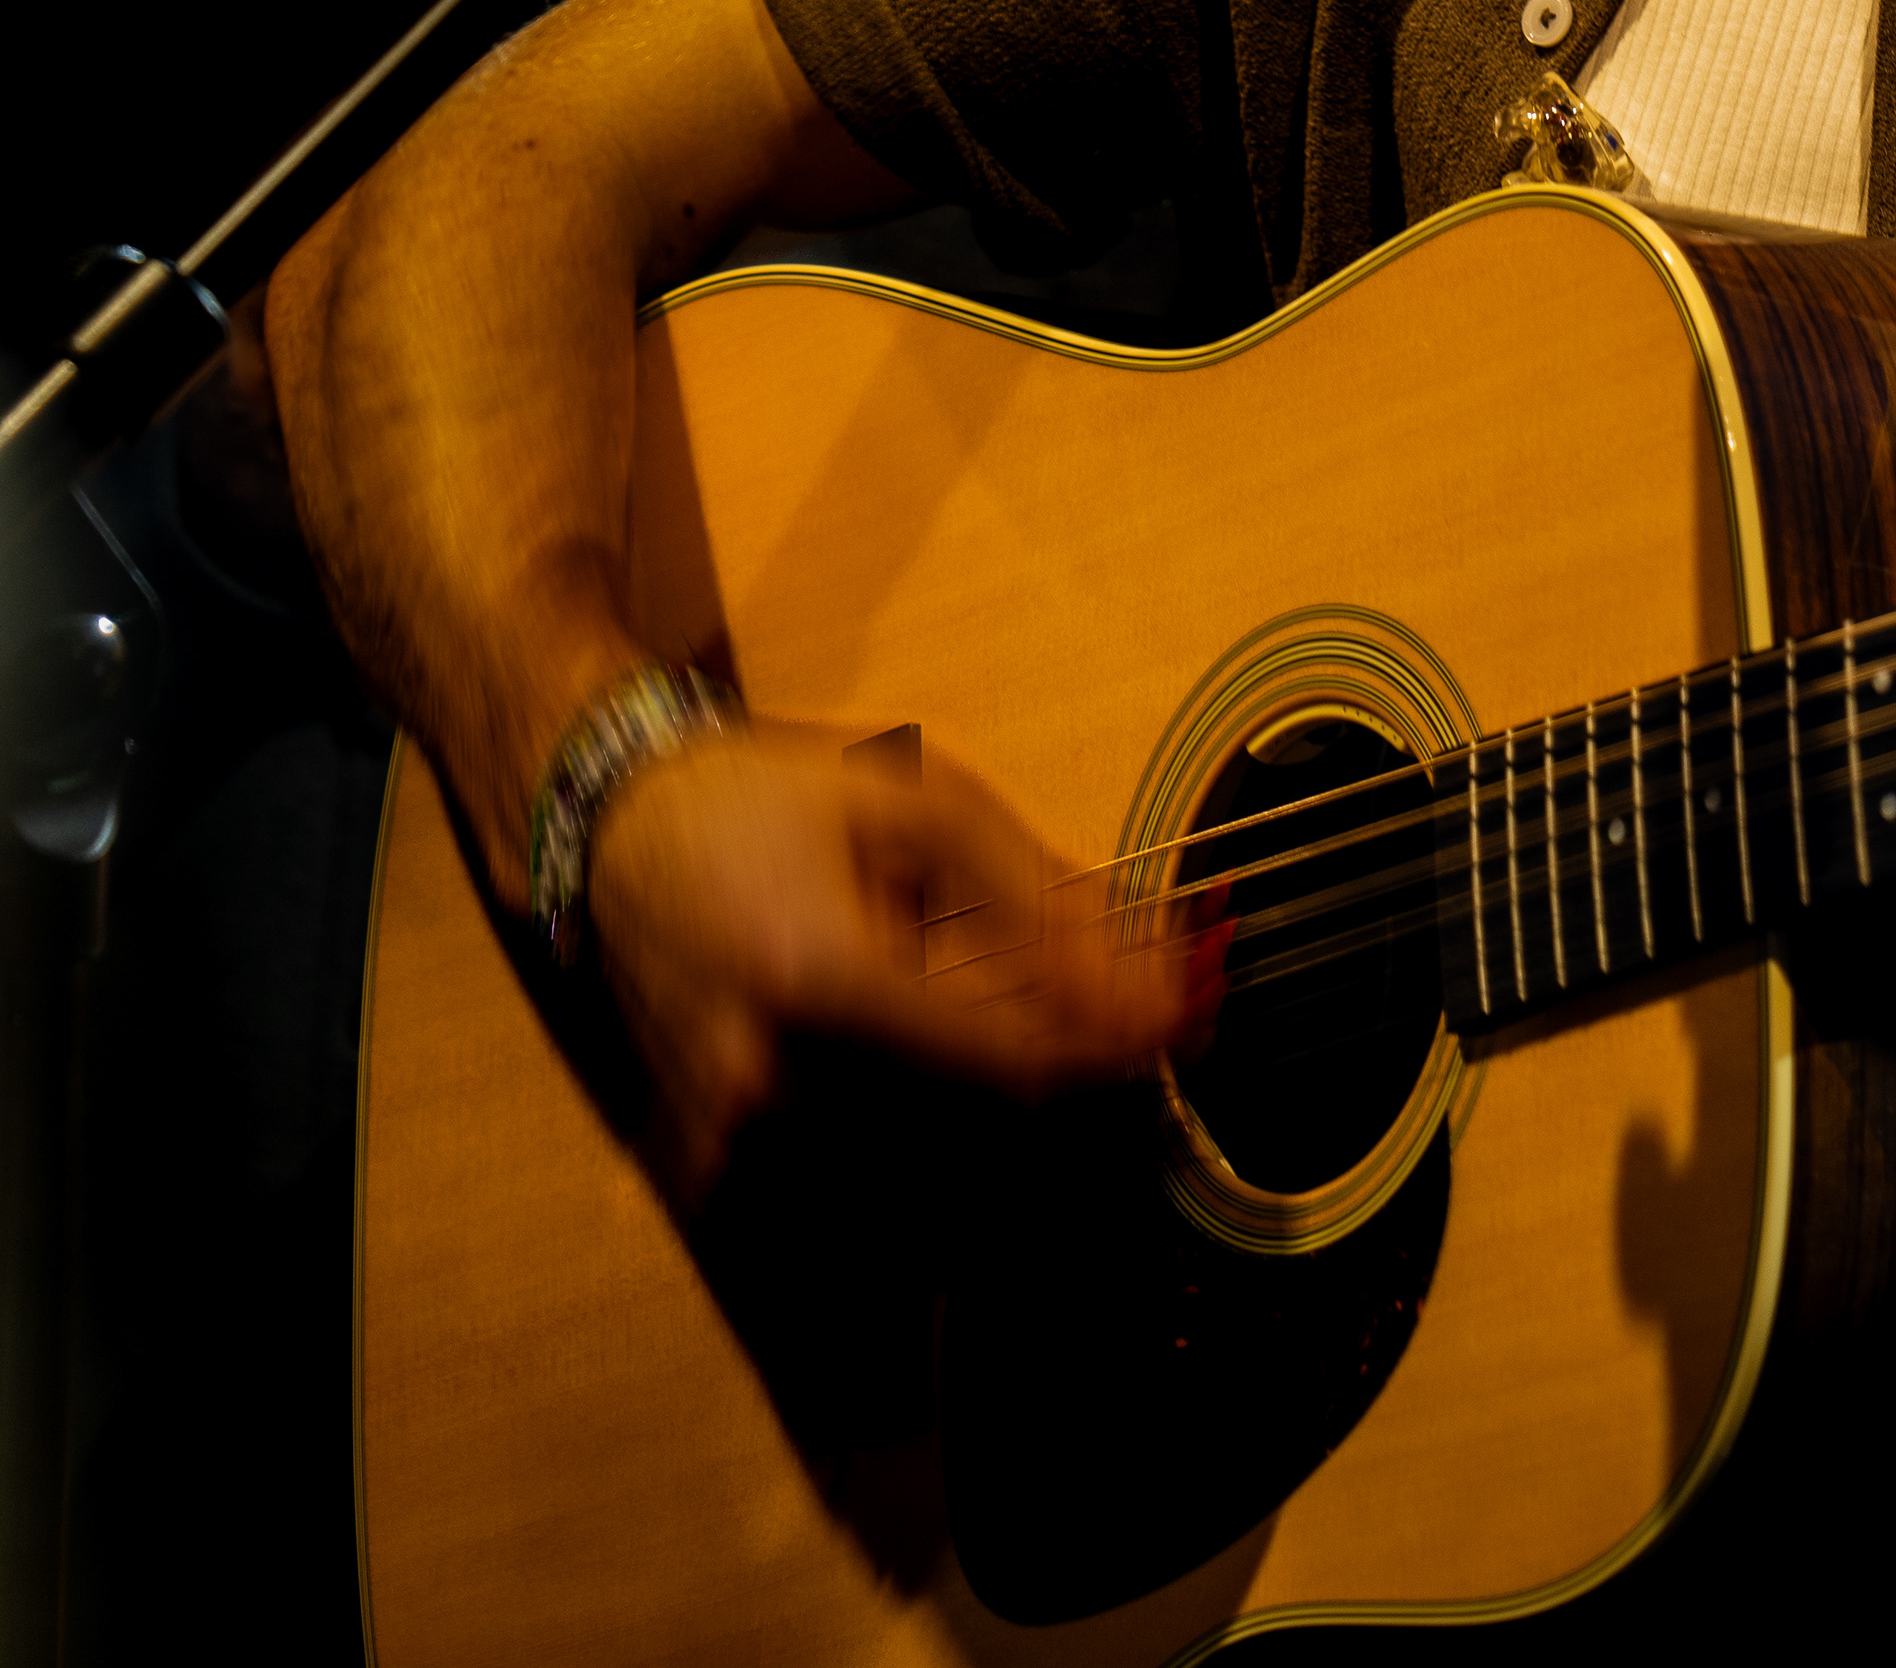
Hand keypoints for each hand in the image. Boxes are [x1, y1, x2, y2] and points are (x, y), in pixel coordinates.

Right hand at [579, 719, 1217, 1204]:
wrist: (618, 832)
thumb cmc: (780, 795)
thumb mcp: (921, 800)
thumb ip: (1036, 895)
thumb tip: (1150, 978)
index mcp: (818, 977)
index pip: (1010, 1060)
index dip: (1115, 1050)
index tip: (1193, 1017)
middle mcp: (771, 1085)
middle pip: (979, 1130)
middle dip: (1079, 1083)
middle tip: (1152, 1023)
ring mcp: (735, 1145)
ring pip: (927, 1172)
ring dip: (1013, 1122)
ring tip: (1064, 1040)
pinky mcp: (719, 1175)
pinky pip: (862, 1184)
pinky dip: (933, 1143)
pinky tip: (959, 1072)